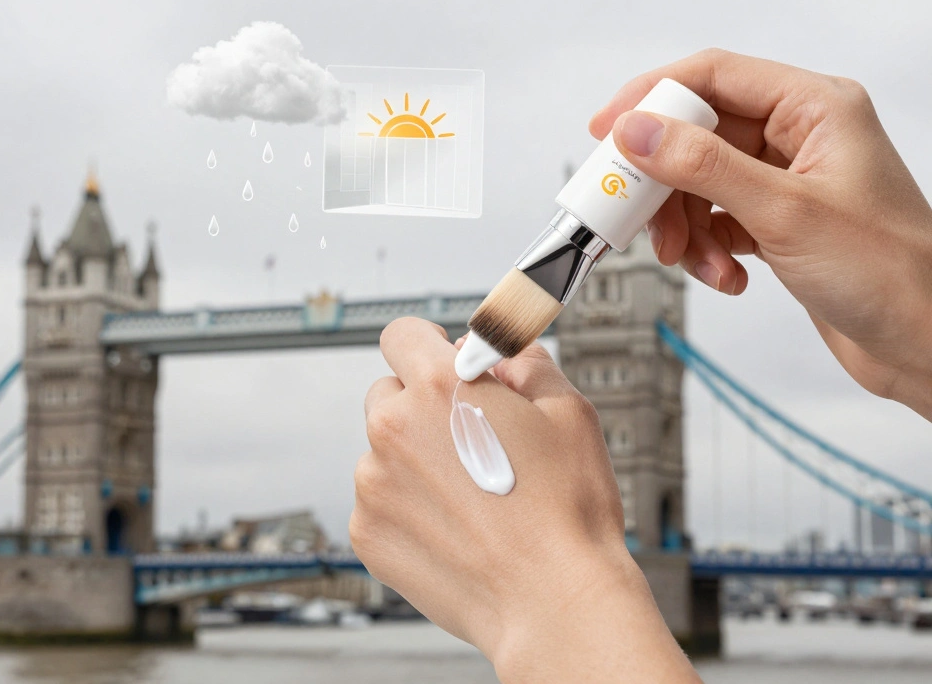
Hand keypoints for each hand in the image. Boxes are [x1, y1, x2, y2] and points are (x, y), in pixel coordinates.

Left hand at [352, 318, 699, 682]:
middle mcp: (393, 429)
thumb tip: (499, 351)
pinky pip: (379, 503)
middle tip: (468, 440)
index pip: (401, 335)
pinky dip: (406, 510)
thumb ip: (525, 363)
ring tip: (468, 498)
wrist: (554, 601)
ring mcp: (373, 483)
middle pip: (388, 394)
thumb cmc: (567, 512)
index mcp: (438, 386)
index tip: (441, 362)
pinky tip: (453, 529)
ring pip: (383, 453)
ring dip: (414, 463)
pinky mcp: (367, 532)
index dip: (426, 345)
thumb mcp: (568, 412)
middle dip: (422, 407)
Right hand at [590, 49, 931, 417]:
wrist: (924, 342)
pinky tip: (728, 276)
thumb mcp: (784, 212)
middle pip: (697, 136)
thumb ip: (703, 166)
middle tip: (637, 216)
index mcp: (815, 108)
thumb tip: (637, 130)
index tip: (606, 131)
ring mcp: (786, 180)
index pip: (713, 76)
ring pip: (699, 184)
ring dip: (686, 228)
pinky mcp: (777, 221)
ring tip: (701, 263)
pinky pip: (715, 221)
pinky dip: (708, 250)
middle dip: (665, 184)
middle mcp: (799, 136)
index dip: (652, 98)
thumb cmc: (890, 273)